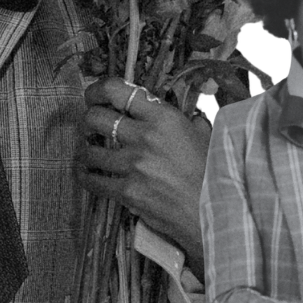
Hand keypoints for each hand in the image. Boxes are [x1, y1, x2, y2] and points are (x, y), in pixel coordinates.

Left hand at [77, 77, 210, 270]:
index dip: (97, 90)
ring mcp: (134, 165)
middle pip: (96, 117)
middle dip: (89, 120)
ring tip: (92, 151)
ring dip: (88, 150)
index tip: (93, 95)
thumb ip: (188, 119)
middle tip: (92, 125)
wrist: (215, 213)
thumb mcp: (204, 135)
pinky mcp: (127, 192)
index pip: (117, 91)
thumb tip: (182, 112)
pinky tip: (88, 173)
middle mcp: (145, 137)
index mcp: (164, 117)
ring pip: (90, 150)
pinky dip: (87, 176)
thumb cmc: (213, 173)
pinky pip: (93, 180)